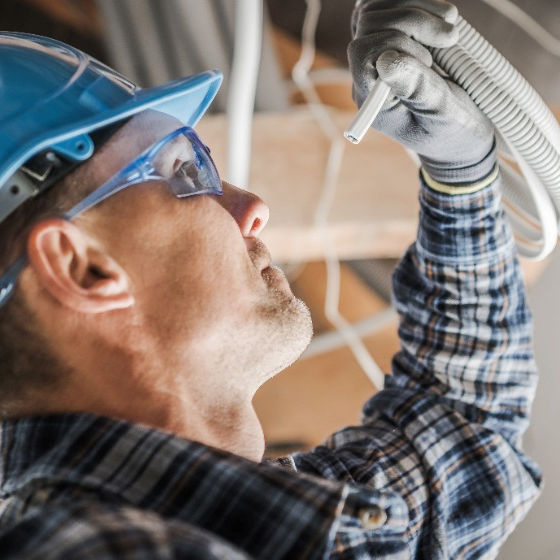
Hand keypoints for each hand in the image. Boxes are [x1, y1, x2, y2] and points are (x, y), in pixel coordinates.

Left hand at [348, 0, 495, 183]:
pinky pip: (390, 9)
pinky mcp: (394, 43)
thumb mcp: (442, 115)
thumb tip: (385, 60)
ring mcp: (379, 58)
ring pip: (378, 11)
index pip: (363, 52)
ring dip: (417, 8)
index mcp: (373, 100)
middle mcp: (369, 76)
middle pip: (369, 24)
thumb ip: (417, 90)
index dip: (395, 41)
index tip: (432, 60)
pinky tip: (443, 17)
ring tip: (451, 26)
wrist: (462, 136)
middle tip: (451, 36)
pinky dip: (418, 5)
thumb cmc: (453, 133)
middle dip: (412, 20)